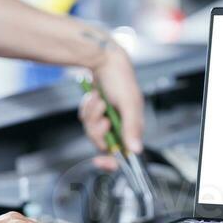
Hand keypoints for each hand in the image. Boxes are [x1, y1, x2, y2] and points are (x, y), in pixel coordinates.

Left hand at [79, 42, 143, 170]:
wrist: (104, 60)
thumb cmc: (120, 79)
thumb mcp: (128, 103)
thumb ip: (132, 127)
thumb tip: (136, 149)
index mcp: (133, 125)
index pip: (125, 152)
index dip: (112, 161)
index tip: (100, 162)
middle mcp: (121, 124)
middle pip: (103, 142)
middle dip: (97, 128)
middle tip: (101, 115)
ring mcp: (108, 118)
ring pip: (92, 130)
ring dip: (91, 114)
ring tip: (98, 100)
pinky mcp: (98, 112)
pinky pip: (86, 120)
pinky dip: (86, 108)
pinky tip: (93, 97)